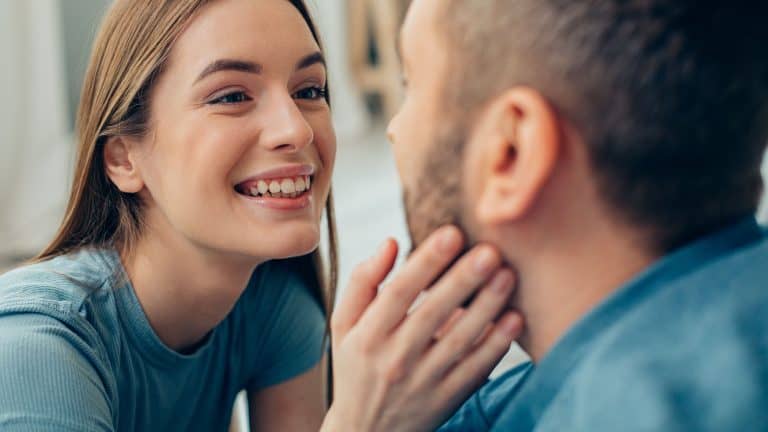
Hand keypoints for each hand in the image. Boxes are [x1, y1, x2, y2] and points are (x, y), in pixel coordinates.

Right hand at [321, 226, 522, 431]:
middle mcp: (394, 359)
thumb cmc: (355, 366)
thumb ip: (363, 282)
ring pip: (460, 341)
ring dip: (487, 307)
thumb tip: (391, 242)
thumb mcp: (343, 325)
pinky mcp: (447, 399)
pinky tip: (514, 319)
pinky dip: (496, 346)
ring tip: (508, 275)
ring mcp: (423, 382)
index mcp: (367, 336)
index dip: (425, 262)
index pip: (398, 293)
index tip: (451, 233)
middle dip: (463, 280)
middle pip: (433, 314)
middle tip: (490, 250)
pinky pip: (475, 370)